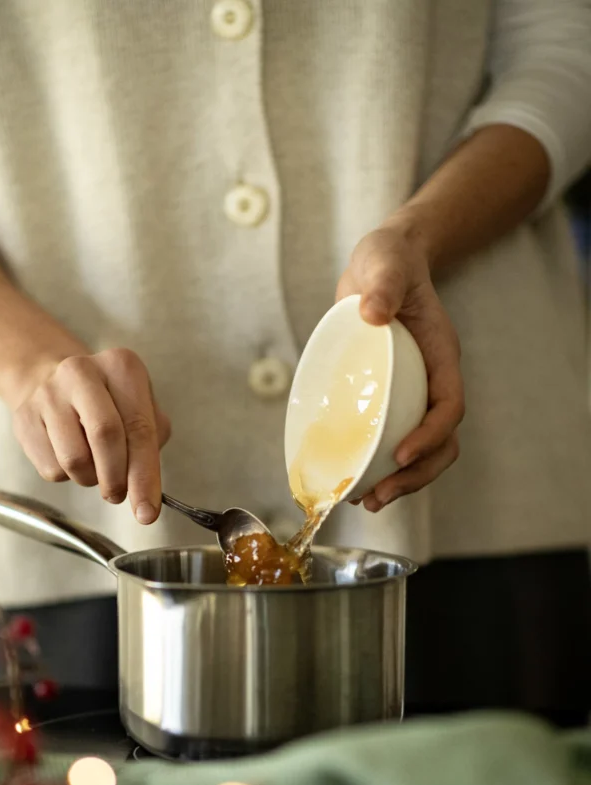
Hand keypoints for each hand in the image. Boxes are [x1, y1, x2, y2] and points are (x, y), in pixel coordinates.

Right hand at [12, 349, 170, 523]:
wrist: (51, 381)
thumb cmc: (107, 402)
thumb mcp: (141, 410)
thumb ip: (150, 444)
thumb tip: (145, 489)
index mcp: (121, 367)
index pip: (140, 428)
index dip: (146, 476)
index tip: (147, 512)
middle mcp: (83, 372)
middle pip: (105, 437)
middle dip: (116, 478)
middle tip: (118, 495)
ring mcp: (48, 393)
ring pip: (74, 459)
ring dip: (89, 478)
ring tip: (94, 466)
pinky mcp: (24, 417)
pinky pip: (50, 467)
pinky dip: (66, 475)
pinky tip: (69, 455)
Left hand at [336, 220, 464, 511]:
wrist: (383, 265)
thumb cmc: (389, 264)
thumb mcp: (385, 265)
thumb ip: (383, 285)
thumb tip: (371, 311)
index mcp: (439, 356)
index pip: (448, 405)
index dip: (431, 435)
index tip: (402, 455)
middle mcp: (431, 381)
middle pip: (441, 442)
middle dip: (415, 476)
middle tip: (378, 495)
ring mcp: (412, 393)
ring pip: (421, 451)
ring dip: (399, 482)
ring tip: (366, 501)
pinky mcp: (389, 400)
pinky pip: (393, 440)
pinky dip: (379, 466)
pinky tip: (355, 481)